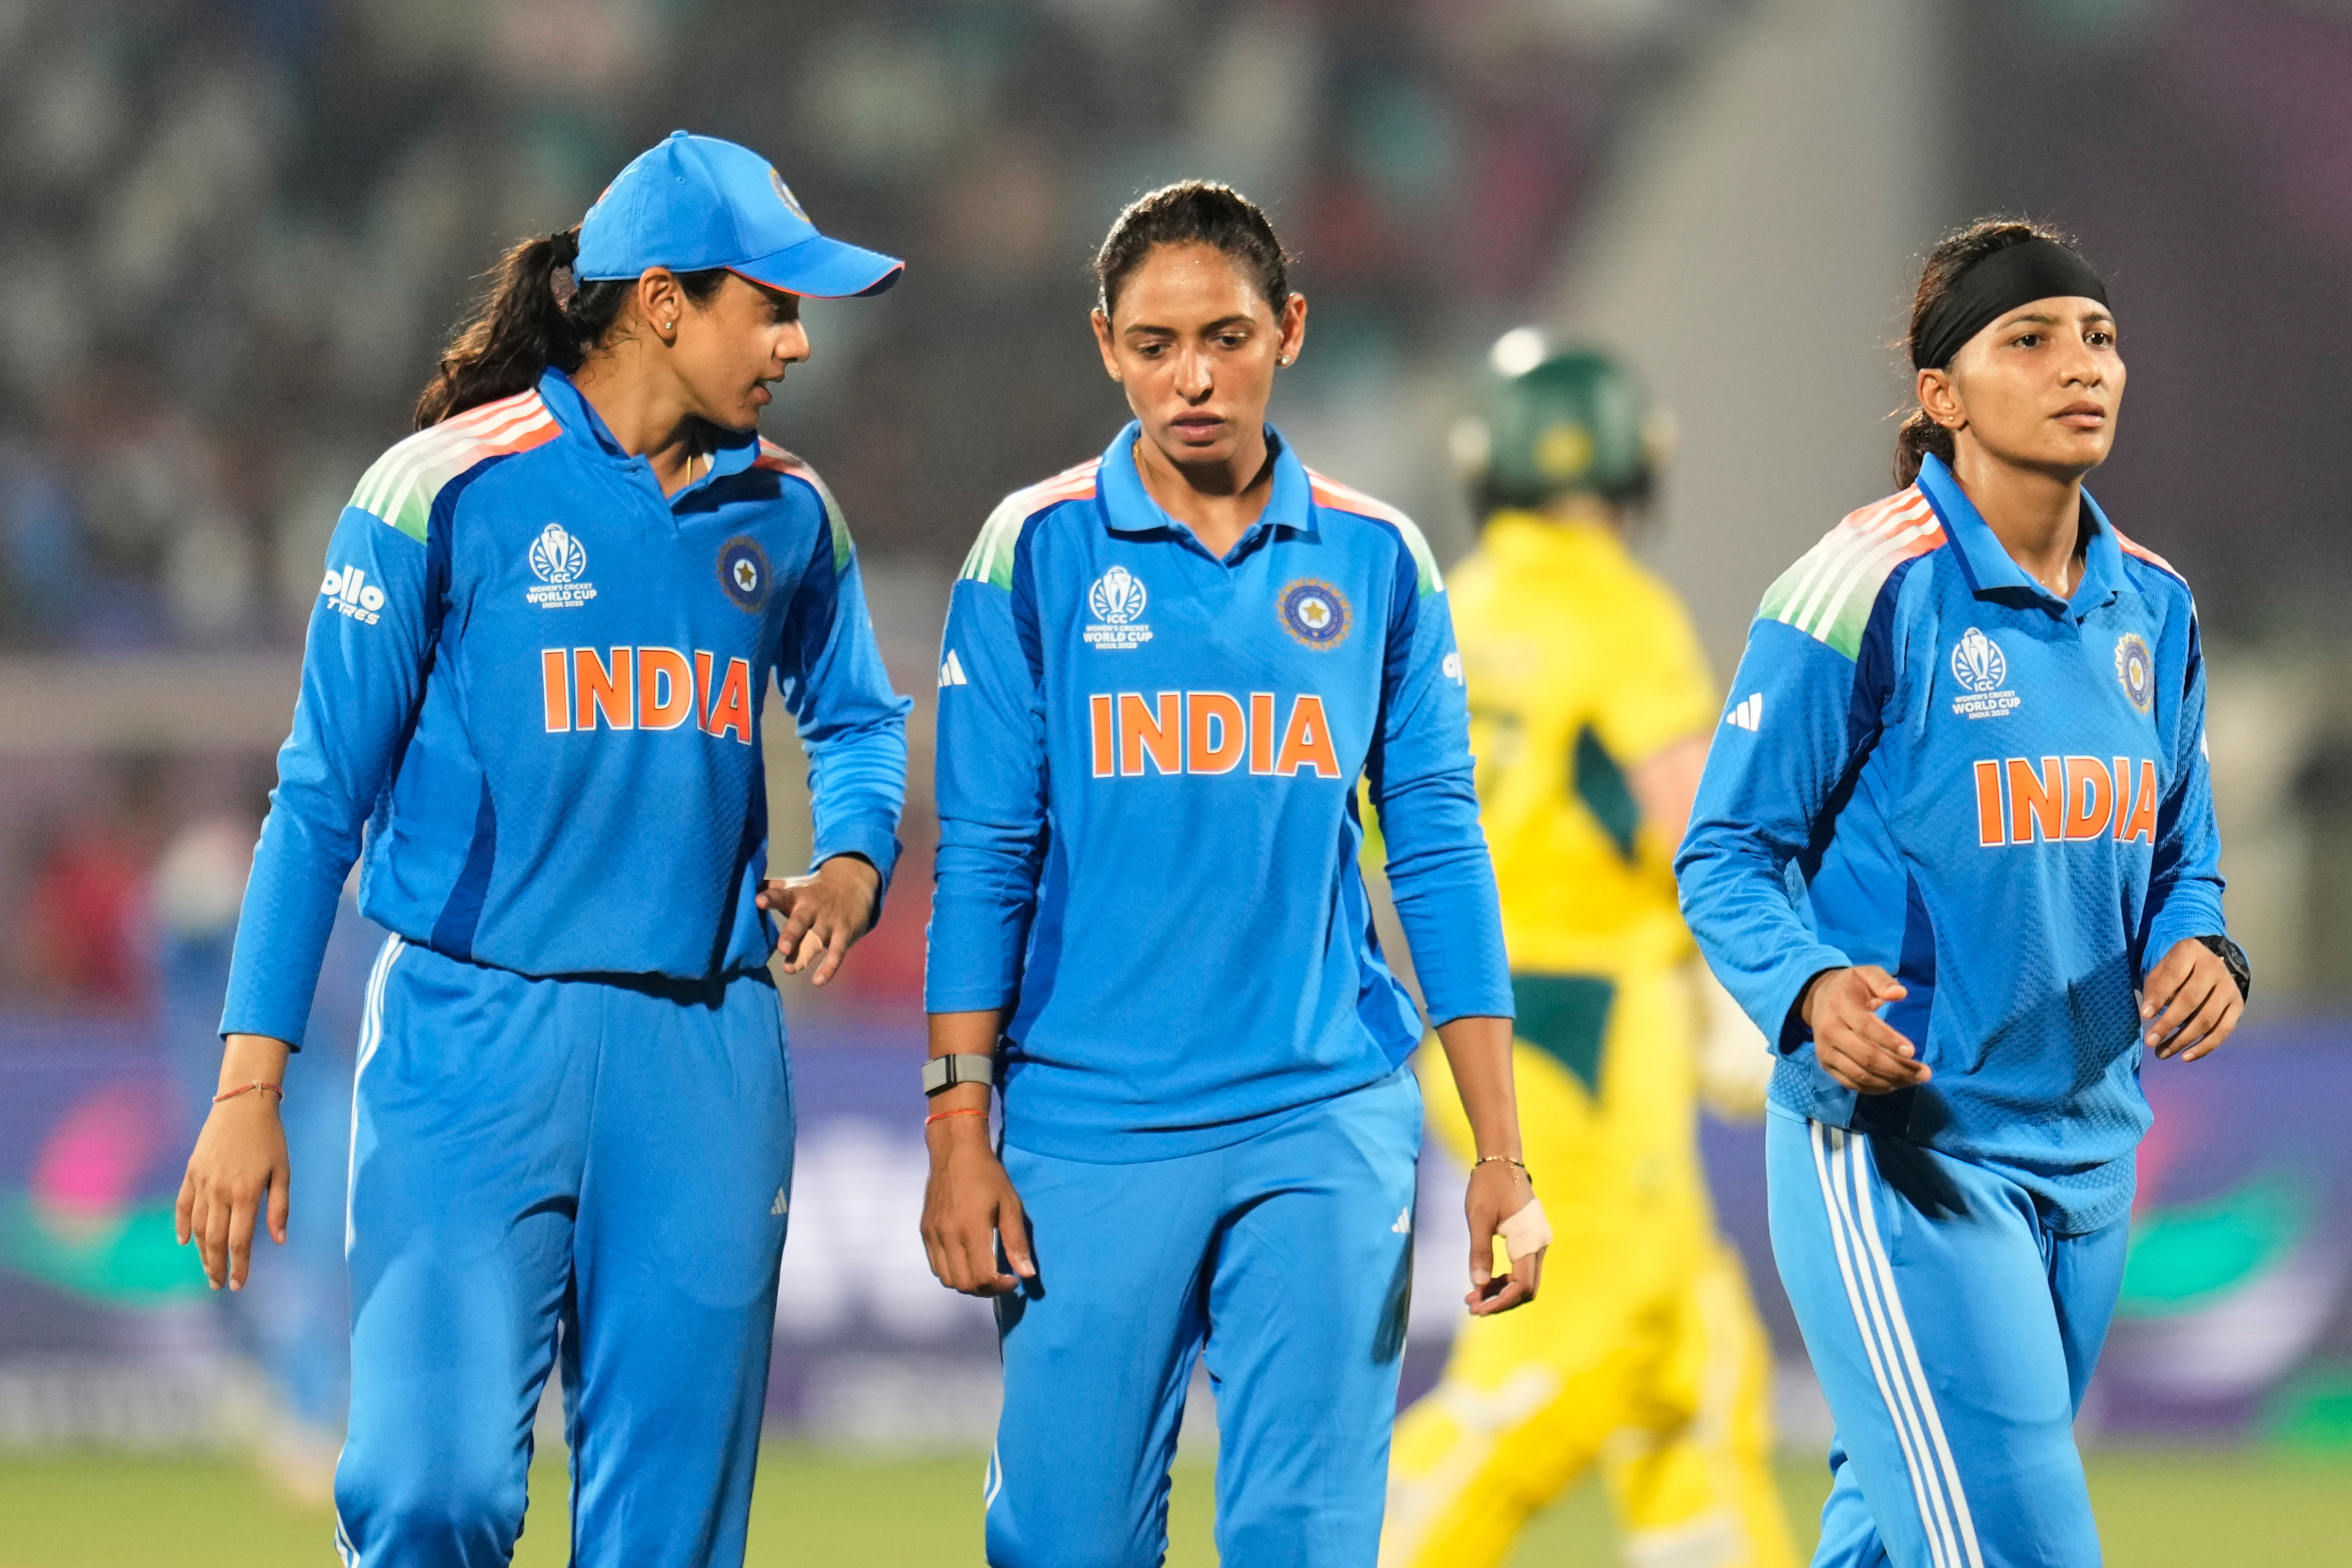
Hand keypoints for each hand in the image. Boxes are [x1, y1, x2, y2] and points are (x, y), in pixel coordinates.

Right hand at [175, 1034, 293, 1290]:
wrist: (243, 1105)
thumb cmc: (270, 1139)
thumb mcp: (283, 1172)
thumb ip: (279, 1207)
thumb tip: (279, 1240)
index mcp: (245, 1193)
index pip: (240, 1241)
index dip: (239, 1265)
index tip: (239, 1284)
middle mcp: (220, 1191)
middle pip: (215, 1240)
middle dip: (217, 1266)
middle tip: (219, 1284)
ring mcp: (202, 1182)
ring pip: (198, 1227)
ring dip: (202, 1251)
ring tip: (208, 1269)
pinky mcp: (191, 1172)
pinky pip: (183, 1205)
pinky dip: (183, 1225)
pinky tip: (186, 1241)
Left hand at [756, 854, 879, 984]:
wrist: (853, 888)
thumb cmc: (814, 894)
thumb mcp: (795, 887)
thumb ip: (772, 888)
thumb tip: (744, 884)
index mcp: (797, 897)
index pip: (781, 896)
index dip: (770, 898)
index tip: (758, 901)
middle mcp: (812, 909)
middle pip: (801, 921)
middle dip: (791, 934)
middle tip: (782, 948)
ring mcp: (829, 922)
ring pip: (816, 940)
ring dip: (805, 955)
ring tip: (789, 969)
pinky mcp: (844, 934)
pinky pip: (837, 953)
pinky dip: (829, 968)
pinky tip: (818, 982)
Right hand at [919, 1113, 1034, 1296]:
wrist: (956, 1152)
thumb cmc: (988, 1175)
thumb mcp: (1010, 1204)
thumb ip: (1016, 1242)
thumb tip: (1027, 1274)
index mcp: (970, 1229)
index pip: (982, 1277)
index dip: (1001, 1287)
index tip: (1014, 1279)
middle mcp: (947, 1236)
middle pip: (964, 1284)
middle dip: (986, 1289)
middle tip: (1001, 1279)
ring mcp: (933, 1234)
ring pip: (947, 1279)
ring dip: (968, 1283)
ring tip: (985, 1272)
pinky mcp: (925, 1231)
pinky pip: (936, 1266)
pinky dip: (953, 1272)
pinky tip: (968, 1260)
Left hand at [1463, 1159, 1540, 1315]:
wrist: (1501, 1161)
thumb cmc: (1488, 1186)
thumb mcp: (1478, 1217)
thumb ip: (1480, 1251)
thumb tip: (1478, 1285)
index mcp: (1530, 1240)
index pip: (1522, 1285)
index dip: (1501, 1302)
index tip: (1478, 1309)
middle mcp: (1539, 1244)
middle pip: (1526, 1288)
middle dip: (1500, 1301)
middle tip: (1472, 1306)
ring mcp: (1537, 1242)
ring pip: (1524, 1281)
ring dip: (1501, 1292)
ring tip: (1473, 1297)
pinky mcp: (1530, 1240)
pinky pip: (1521, 1269)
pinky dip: (1504, 1280)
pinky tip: (1484, 1282)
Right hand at [1801, 966, 1928, 1094]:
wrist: (1817, 998)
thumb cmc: (1850, 986)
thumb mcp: (1866, 974)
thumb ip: (1883, 981)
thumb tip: (1900, 994)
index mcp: (1840, 1006)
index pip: (1865, 1027)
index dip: (1889, 1041)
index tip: (1913, 1051)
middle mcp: (1829, 1031)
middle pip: (1865, 1057)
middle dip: (1898, 1068)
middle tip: (1925, 1073)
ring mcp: (1825, 1051)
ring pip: (1860, 1075)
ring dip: (1891, 1081)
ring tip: (1915, 1079)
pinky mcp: (1826, 1065)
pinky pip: (1852, 1083)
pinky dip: (1876, 1088)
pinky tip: (1895, 1084)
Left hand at [2141, 938, 2242, 1061]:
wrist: (2210, 963)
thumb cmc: (2178, 969)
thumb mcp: (2162, 968)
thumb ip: (2155, 987)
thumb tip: (2149, 1014)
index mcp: (2191, 952)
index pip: (2174, 975)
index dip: (2159, 996)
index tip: (2145, 1015)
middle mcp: (2214, 968)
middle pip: (2191, 1000)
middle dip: (2169, 1023)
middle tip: (2151, 1041)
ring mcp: (2229, 987)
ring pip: (2207, 1019)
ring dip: (2183, 1040)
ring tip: (2162, 1053)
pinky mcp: (2238, 1005)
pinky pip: (2223, 1030)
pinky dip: (2205, 1046)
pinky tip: (2186, 1057)